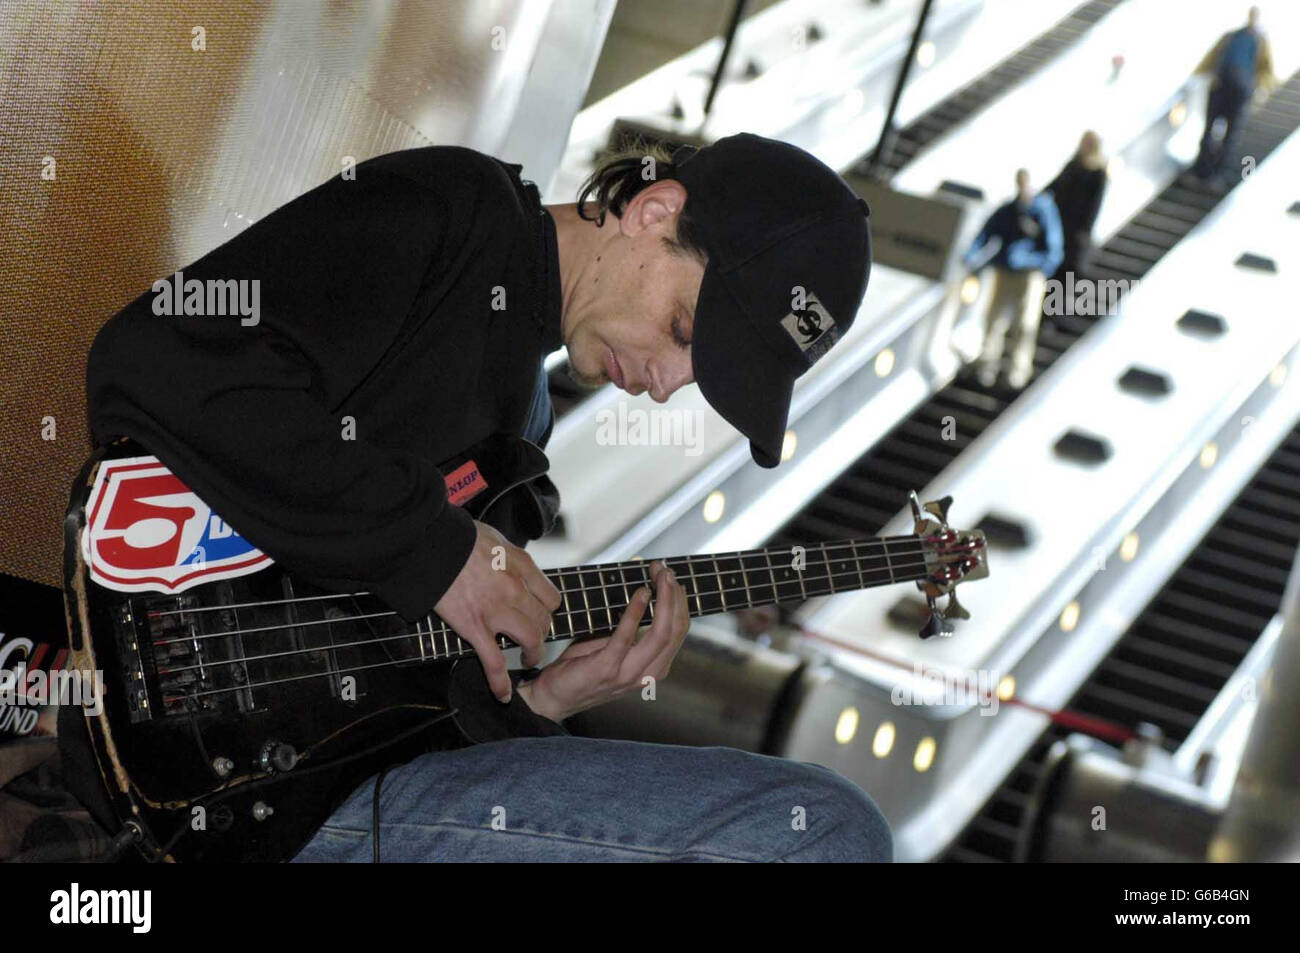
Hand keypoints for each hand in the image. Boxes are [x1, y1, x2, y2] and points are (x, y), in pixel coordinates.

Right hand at [434, 521, 561, 702]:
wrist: (430, 544)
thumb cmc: (459, 537)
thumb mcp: (497, 538)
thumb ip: (511, 557)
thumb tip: (514, 566)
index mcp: (522, 566)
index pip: (551, 598)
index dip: (547, 610)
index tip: (540, 614)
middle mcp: (516, 589)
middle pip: (544, 621)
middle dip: (542, 633)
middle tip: (533, 639)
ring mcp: (496, 610)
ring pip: (530, 640)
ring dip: (532, 654)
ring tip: (527, 659)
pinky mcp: (474, 627)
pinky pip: (493, 661)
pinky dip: (500, 682)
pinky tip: (503, 695)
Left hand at [516, 560, 688, 721]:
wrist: (552, 698)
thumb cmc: (582, 669)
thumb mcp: (614, 649)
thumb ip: (631, 630)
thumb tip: (642, 593)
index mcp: (653, 668)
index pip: (678, 632)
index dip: (679, 601)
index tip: (670, 577)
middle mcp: (646, 674)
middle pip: (675, 632)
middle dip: (675, 596)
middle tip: (667, 570)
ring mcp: (628, 674)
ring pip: (661, 635)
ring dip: (664, 601)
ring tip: (660, 577)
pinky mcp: (606, 669)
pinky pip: (626, 637)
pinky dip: (636, 612)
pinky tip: (640, 593)